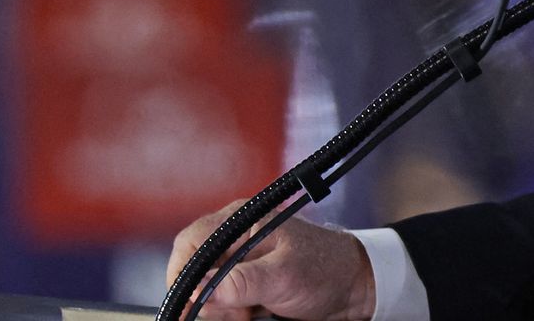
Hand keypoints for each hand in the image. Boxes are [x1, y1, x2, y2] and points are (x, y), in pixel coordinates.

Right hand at [165, 200, 376, 320]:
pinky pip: (220, 303)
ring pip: (204, 293)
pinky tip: (250, 315)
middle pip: (192, 272)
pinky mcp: (242, 285)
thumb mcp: (286, 275)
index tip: (192, 300)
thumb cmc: (325, 269)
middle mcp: (234, 239)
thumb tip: (205, 289)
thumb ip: (245, 281)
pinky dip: (229, 314)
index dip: (183, 271)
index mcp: (242, 221)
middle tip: (237, 311)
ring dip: (220, 310)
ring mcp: (237, 263)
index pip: (191, 241)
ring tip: (250, 313)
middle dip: (207, 297)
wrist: (351, 288)